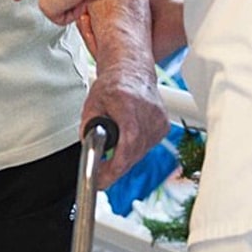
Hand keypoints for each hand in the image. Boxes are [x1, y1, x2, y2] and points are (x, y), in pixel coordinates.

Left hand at [83, 64, 168, 190]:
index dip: (114, 167)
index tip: (101, 180)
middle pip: (133, 152)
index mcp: (128, 104)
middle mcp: (148, 112)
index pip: (128, 143)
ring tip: (114, 145)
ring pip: (140, 153)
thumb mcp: (91, 104)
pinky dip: (135, 148)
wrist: (132, 71)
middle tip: (101, 173)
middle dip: (115, 166)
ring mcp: (159, 119)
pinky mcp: (164, 126)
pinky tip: (128, 137)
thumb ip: (87, 129)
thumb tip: (88, 152)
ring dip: (125, 157)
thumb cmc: (112, 84)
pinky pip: (147, 147)